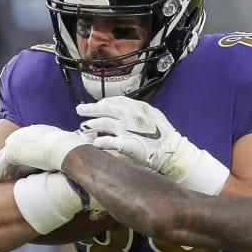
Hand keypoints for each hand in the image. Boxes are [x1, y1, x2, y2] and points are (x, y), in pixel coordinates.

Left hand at [0, 124, 88, 182]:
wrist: (64, 149)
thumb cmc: (69, 150)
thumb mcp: (64, 148)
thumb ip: (59, 153)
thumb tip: (67, 162)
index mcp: (34, 131)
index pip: (22, 144)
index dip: (18, 156)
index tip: (15, 165)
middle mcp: (23, 134)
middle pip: (9, 149)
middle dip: (4, 161)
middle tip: (0, 172)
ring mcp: (16, 142)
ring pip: (2, 158)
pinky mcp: (12, 152)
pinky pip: (1, 164)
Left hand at [77, 96, 229, 193]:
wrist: (172, 151)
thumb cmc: (164, 135)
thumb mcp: (154, 116)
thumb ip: (140, 111)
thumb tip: (127, 108)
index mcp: (138, 107)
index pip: (115, 100)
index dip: (103, 102)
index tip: (97, 105)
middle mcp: (130, 115)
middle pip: (104, 109)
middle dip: (90, 108)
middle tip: (79, 109)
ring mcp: (127, 129)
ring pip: (103, 124)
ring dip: (91, 125)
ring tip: (84, 127)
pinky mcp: (125, 144)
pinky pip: (107, 142)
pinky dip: (100, 142)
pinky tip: (95, 144)